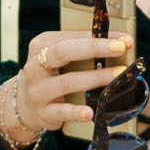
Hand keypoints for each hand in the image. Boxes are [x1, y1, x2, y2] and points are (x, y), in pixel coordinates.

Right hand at [0, 30, 135, 138]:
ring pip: (67, 82)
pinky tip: (90, 112)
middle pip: (64, 52)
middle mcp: (36, 66)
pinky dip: (76, 112)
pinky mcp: (43, 112)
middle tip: (120, 49)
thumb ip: (86, 47)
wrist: (25, 104)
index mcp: (42, 45)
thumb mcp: (62, 57)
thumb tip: (123, 41)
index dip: (98, 37)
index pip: (72, 37)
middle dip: (94, 48)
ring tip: (118, 76)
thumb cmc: (52, 74)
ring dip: (95, 78)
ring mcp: (38, 90)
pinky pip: (61, 111)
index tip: (124, 40)